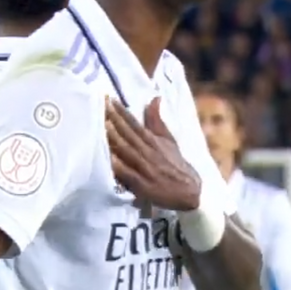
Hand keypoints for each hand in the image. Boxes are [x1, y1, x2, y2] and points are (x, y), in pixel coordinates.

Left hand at [105, 97, 200, 211]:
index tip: (109, 99)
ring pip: (127, 151)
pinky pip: (128, 174)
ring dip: (115, 138)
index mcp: (154, 141)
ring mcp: (145, 169)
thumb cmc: (174, 163)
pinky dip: (119, 166)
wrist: (189, 191)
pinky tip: (108, 158)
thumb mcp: (168, 140)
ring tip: (103, 125)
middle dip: (115, 120)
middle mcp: (149, 152)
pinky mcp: (143, 185)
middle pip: (129, 134)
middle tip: (101, 106)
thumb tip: (155, 97)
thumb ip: (157, 120)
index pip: (135, 124)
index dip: (122, 112)